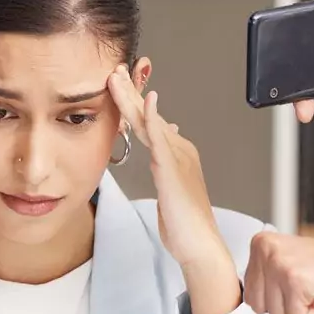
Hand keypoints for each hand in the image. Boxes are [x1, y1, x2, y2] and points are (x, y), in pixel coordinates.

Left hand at [107, 64, 224, 267]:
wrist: (199, 244)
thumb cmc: (184, 222)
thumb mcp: (171, 188)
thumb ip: (165, 164)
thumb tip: (165, 140)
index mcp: (175, 154)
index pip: (149, 122)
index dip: (133, 101)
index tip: (117, 83)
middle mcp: (178, 150)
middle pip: (147, 115)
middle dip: (130, 91)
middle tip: (114, 68)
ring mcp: (177, 158)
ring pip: (149, 121)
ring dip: (132, 97)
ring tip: (117, 77)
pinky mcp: (173, 170)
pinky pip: (161, 139)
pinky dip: (153, 118)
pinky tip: (148, 101)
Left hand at [244, 230, 313, 313]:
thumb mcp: (287, 262)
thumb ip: (264, 276)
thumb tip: (248, 301)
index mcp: (260, 243)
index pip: (249, 293)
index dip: (276, 297)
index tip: (297, 280)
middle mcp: (265, 250)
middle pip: (257, 307)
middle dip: (284, 305)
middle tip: (307, 285)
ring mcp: (279, 265)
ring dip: (298, 308)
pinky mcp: (295, 281)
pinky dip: (311, 313)